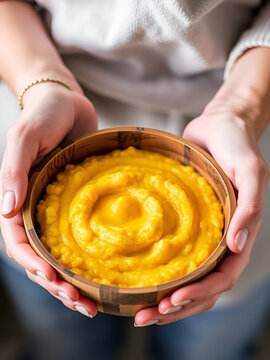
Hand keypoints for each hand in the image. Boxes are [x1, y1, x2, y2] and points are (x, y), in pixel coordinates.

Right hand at [0, 83, 97, 316]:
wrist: (66, 102)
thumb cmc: (42, 115)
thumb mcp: (24, 137)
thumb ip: (14, 171)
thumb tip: (6, 211)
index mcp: (18, 200)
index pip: (18, 243)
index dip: (34, 265)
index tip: (55, 280)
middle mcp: (35, 211)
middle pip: (41, 258)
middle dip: (57, 285)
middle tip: (82, 306)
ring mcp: (56, 211)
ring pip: (60, 256)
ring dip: (72, 282)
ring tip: (92, 304)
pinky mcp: (76, 206)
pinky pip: (80, 239)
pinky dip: (88, 262)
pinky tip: (102, 277)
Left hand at [134, 99, 268, 325]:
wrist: (218, 125)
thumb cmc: (236, 145)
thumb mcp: (250, 170)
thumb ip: (249, 207)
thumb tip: (237, 246)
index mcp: (239, 234)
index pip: (222, 277)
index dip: (199, 294)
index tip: (171, 302)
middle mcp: (220, 241)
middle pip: (202, 288)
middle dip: (176, 307)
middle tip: (145, 318)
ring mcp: (202, 236)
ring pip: (187, 280)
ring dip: (166, 301)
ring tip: (139, 312)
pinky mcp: (184, 225)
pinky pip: (174, 257)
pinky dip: (160, 276)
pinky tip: (141, 283)